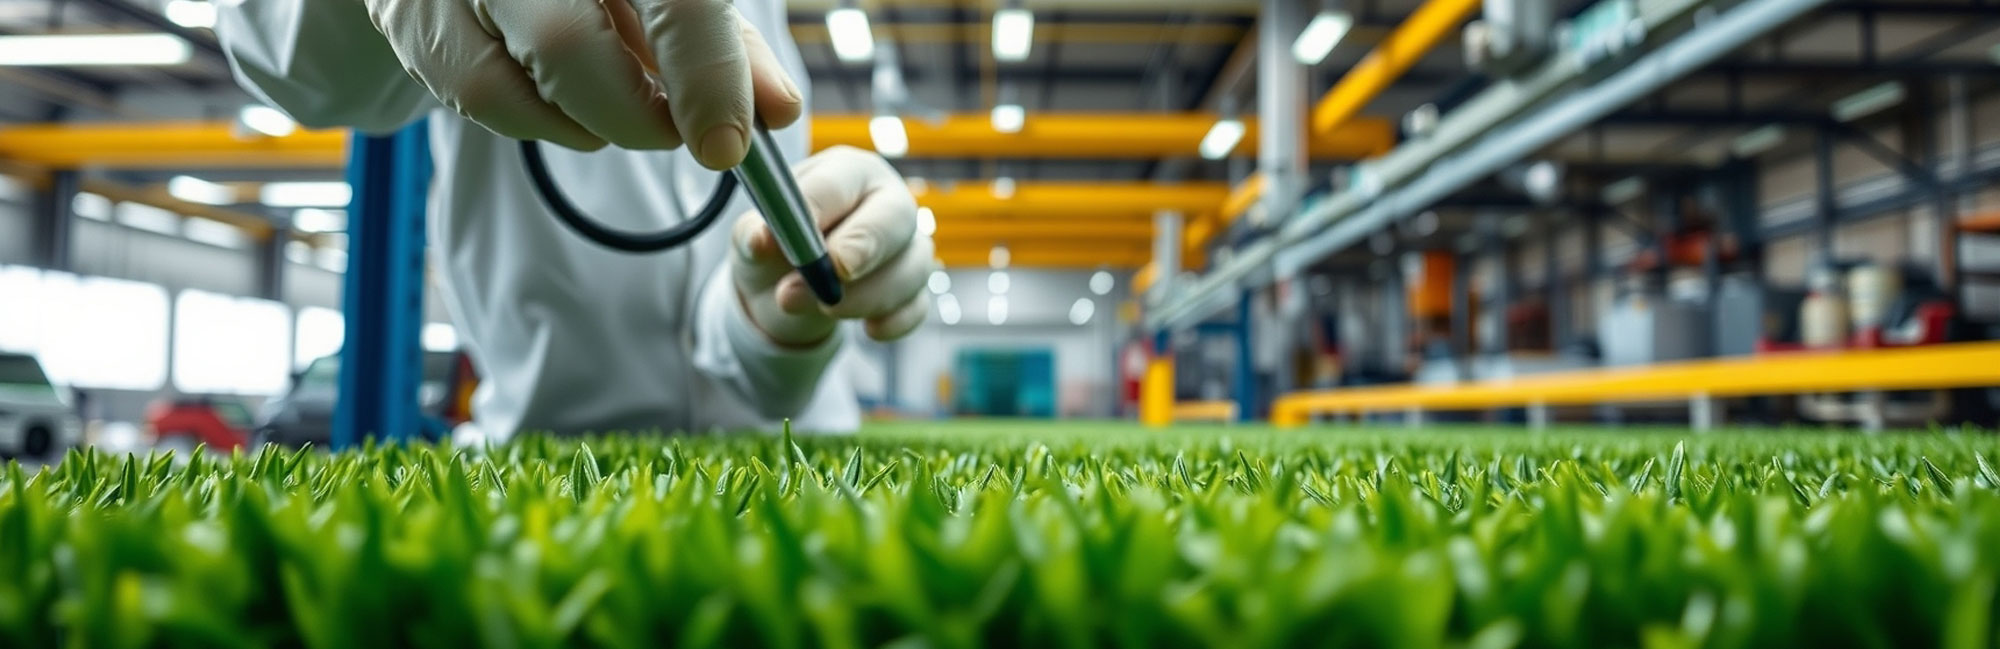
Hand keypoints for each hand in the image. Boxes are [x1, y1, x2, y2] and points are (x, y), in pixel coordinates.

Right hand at [360, 0, 799, 167]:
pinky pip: (480, 98)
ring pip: (526, 77)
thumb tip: (779, 112)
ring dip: (592, 121)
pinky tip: (562, 102)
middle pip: (575, 47)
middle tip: (675, 133)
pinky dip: (538, 120)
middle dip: (639, 116)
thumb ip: (726, 46)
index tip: (728, 145)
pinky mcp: (410, 14)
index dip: (706, 75)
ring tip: (617, 104)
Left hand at [731, 146, 933, 346]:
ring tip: (818, 309)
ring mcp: (908, 246)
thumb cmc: (776, 245)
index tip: (791, 238)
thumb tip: (760, 239)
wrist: (784, 286)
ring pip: (912, 267)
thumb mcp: (753, 236)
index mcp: (847, 173)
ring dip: (865, 295)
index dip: (816, 208)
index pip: (839, 182)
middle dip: (862, 248)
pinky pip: (917, 306)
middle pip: (896, 217)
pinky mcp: (914, 288)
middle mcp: (887, 202)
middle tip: (833, 272)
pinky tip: (868, 328)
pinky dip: (893, 322)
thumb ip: (753, 233)